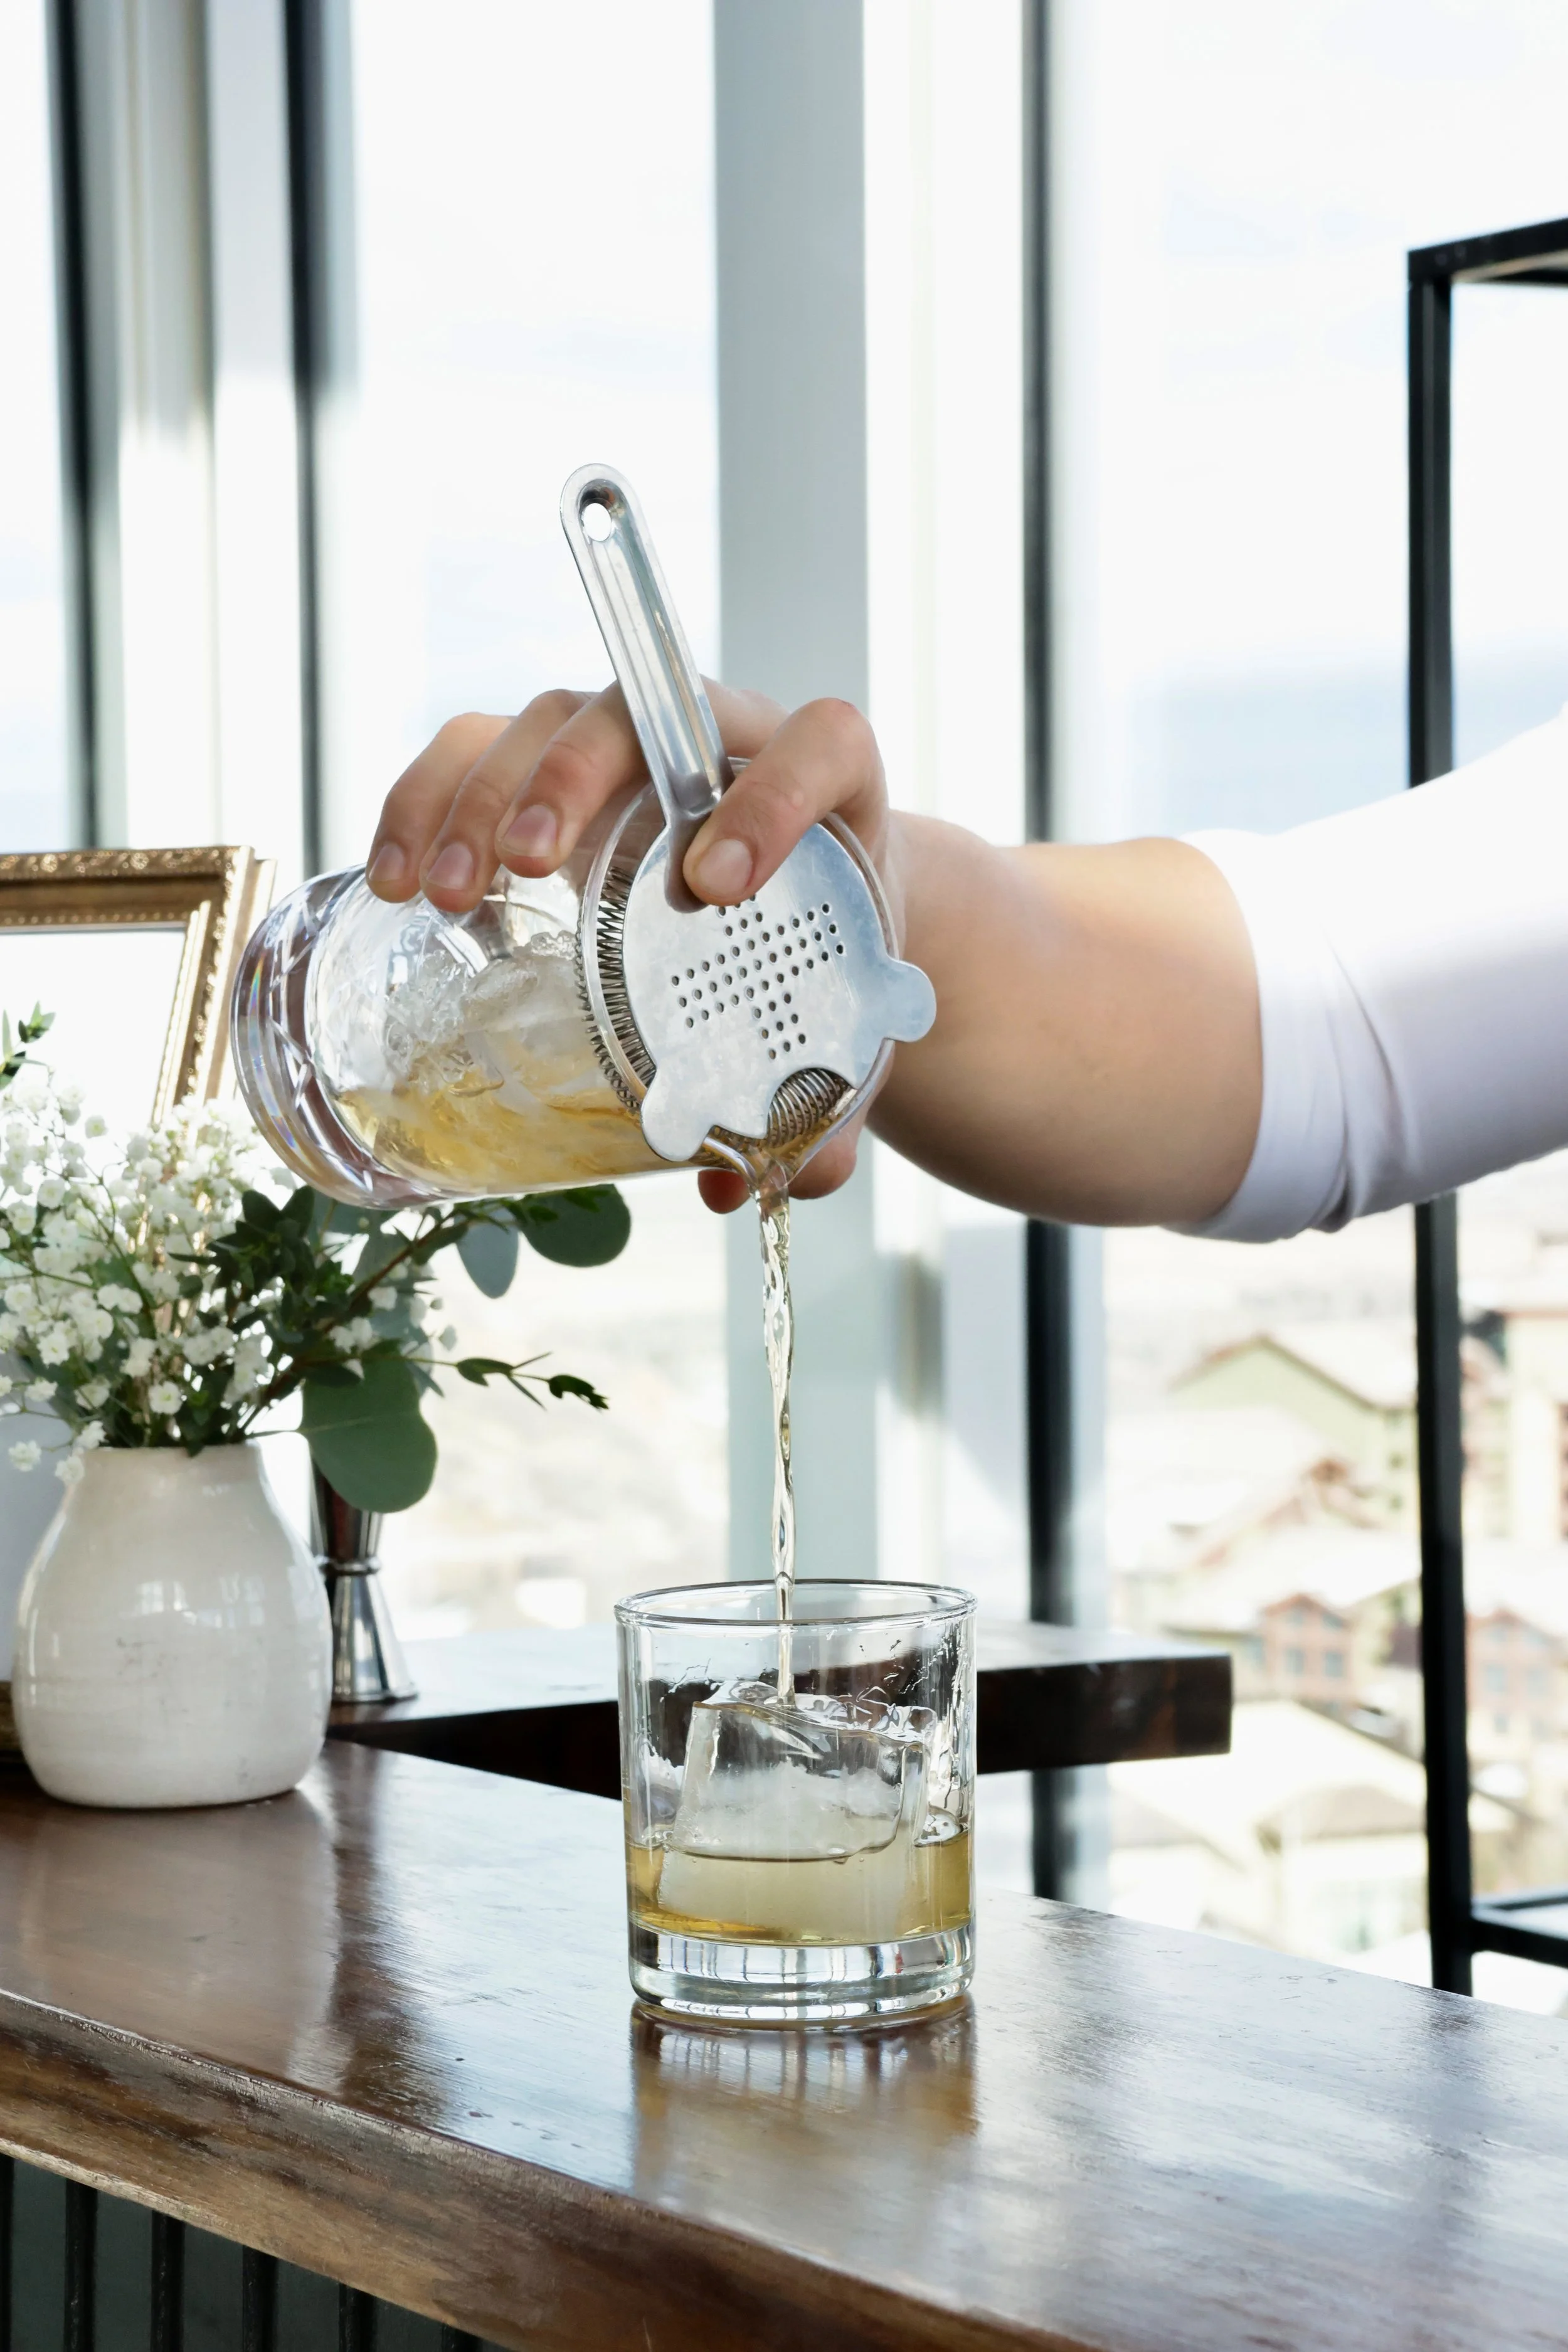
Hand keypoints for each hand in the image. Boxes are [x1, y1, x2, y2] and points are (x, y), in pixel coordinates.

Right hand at [365, 683, 897, 1208]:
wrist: (799, 907)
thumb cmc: (821, 955)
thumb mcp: (835, 1018)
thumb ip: (822, 1103)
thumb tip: (769, 1182)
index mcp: (828, 786)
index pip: (819, 747)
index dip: (775, 794)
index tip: (718, 881)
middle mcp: (721, 742)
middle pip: (643, 715)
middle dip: (575, 777)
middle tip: (531, 866)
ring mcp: (630, 748)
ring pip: (547, 723)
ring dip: (480, 795)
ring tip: (442, 892)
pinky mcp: (556, 770)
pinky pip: (477, 749)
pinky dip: (424, 802)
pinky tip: (392, 883)